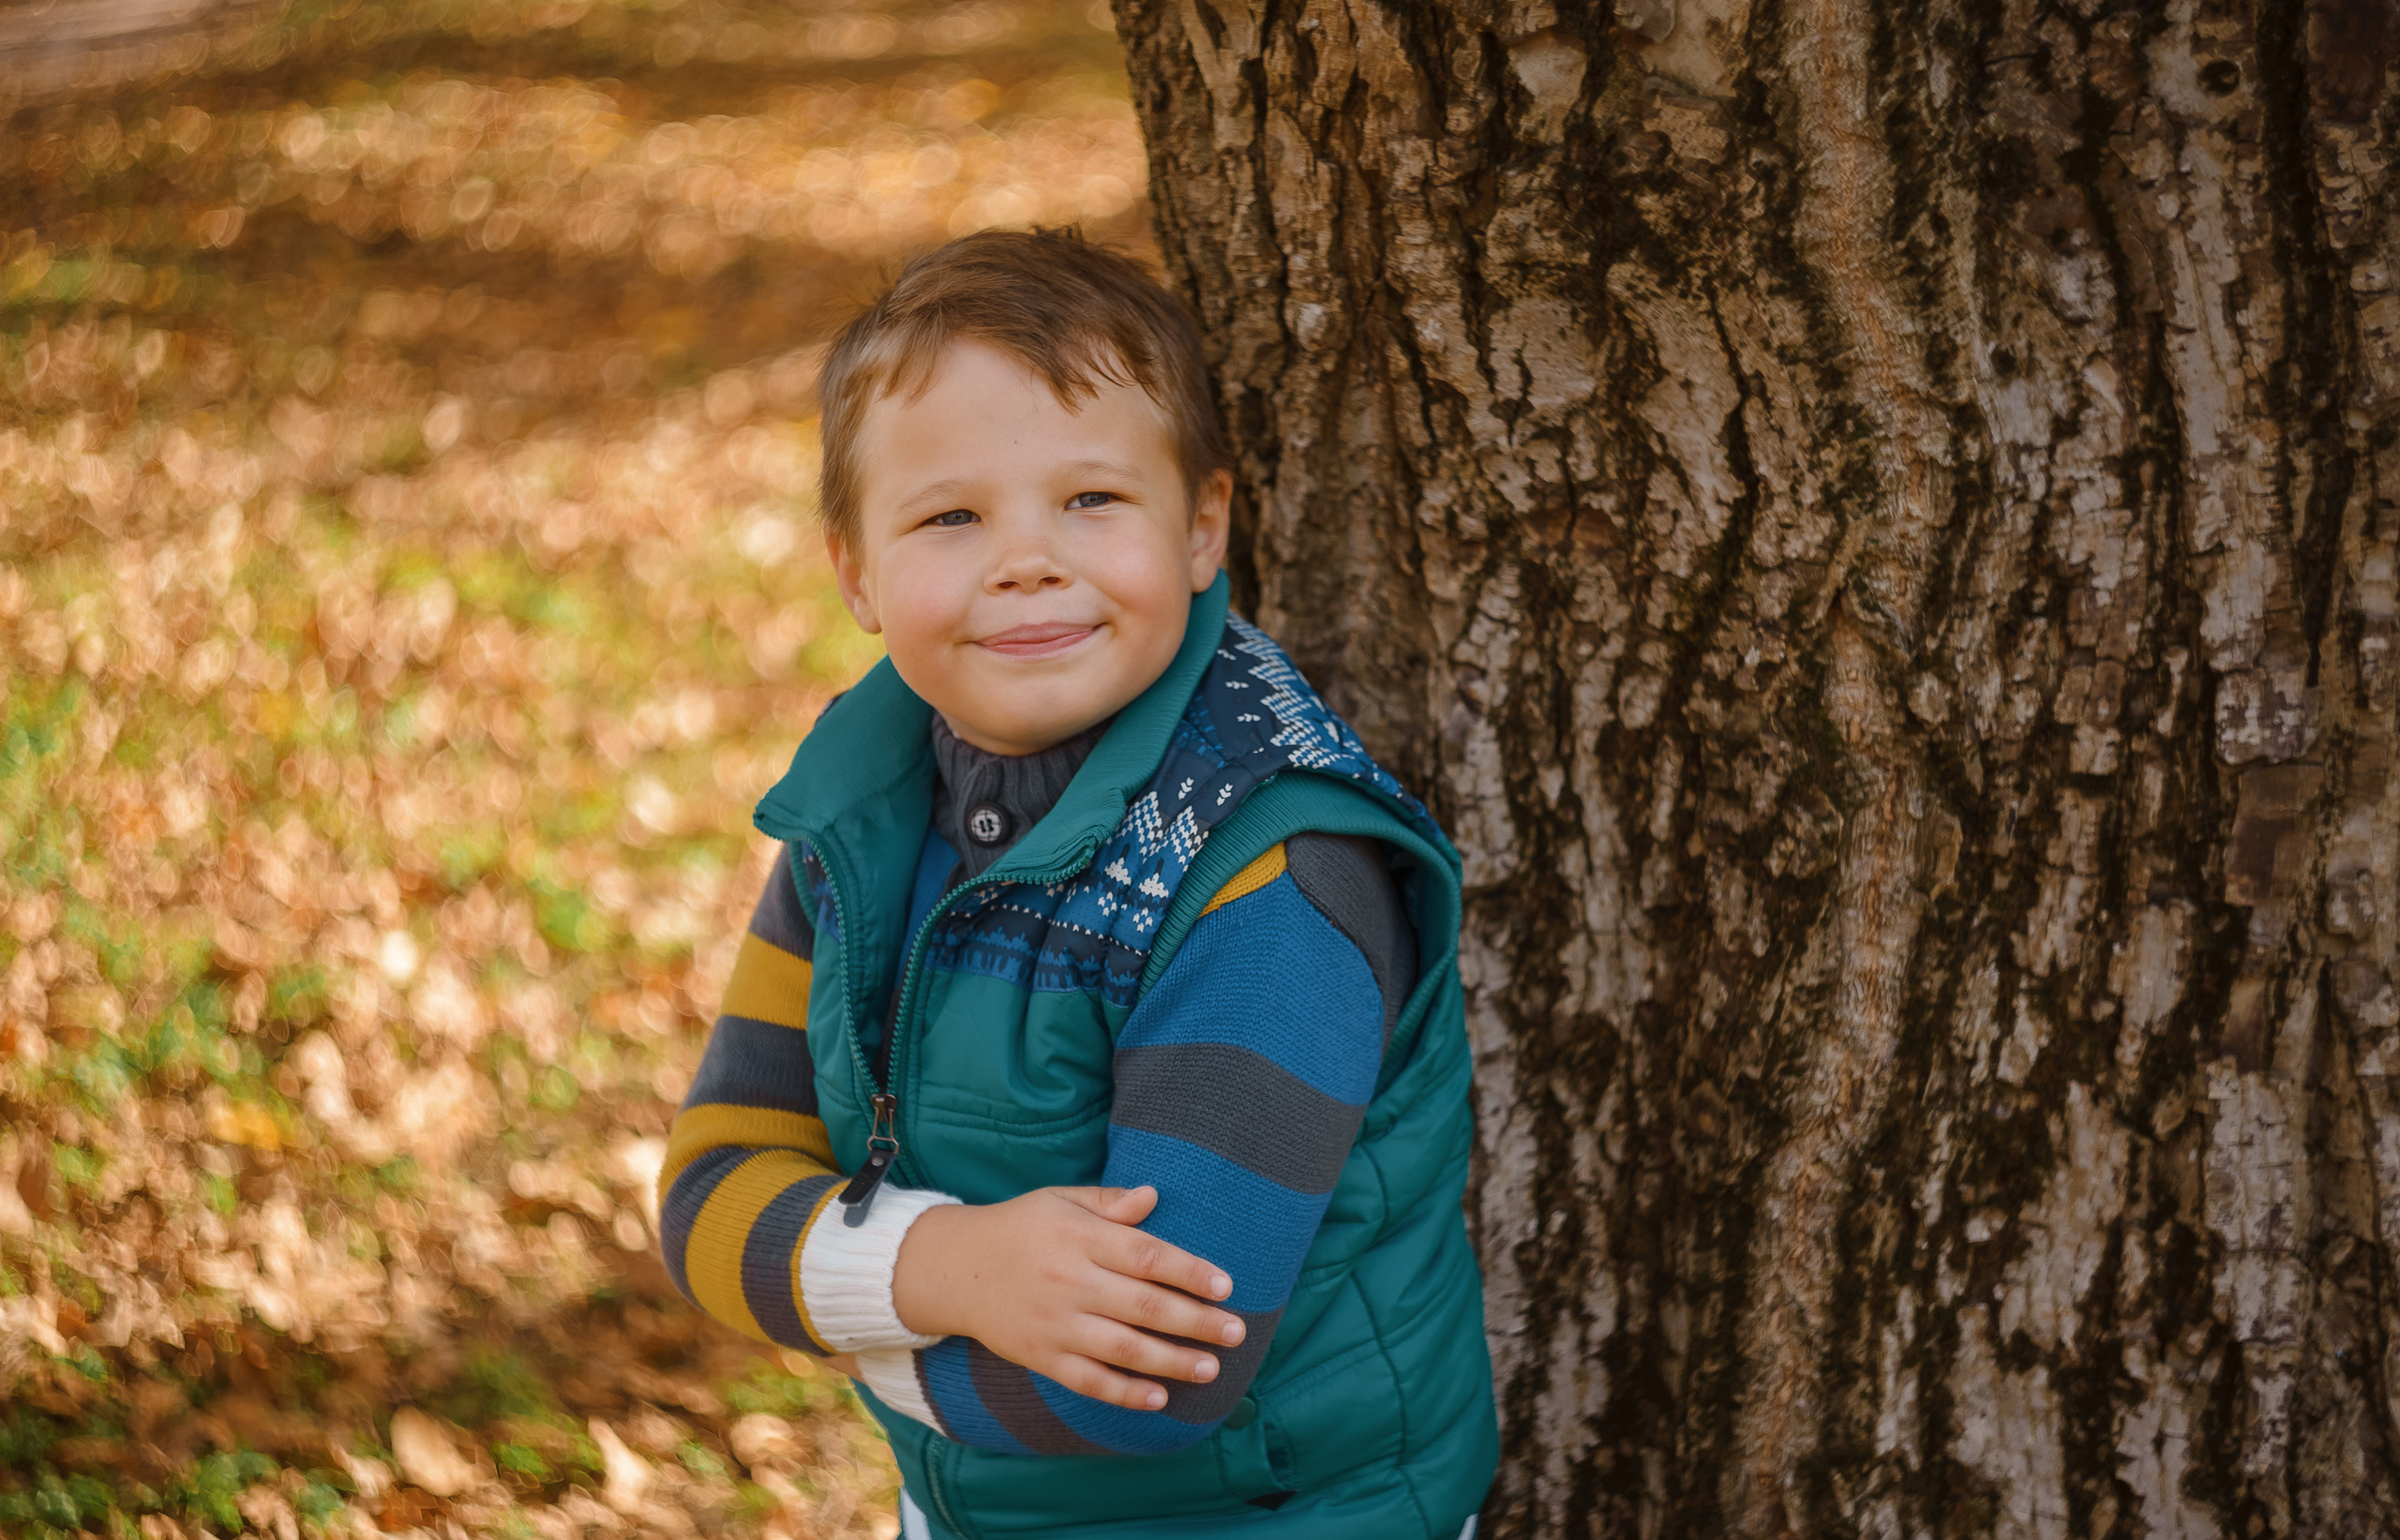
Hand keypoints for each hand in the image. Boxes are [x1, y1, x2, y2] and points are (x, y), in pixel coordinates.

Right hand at [890, 1185, 1245, 1410]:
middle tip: (1237, 1331)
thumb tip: (1155, 1196)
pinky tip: (1158, 1398)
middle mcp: (1070, 1282)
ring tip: (1211, 1367)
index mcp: (1079, 1237)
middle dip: (1195, 1321)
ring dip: (1171, 1361)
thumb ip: (1109, 1202)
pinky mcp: (1041, 1356)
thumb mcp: (1060, 1200)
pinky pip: (1088, 1380)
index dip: (1189, 1272)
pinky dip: (1123, 1392)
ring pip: (1122, 1348)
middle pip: (1143, 1306)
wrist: (954, 1269)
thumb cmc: (1020, 1228)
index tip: (1225, 1286)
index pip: (1145, 1256)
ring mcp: (1055, 1323)